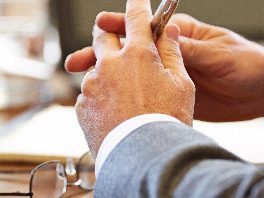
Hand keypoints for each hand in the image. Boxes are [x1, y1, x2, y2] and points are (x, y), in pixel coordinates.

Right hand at [67, 13, 263, 121]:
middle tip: (78, 62)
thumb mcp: (218, 55)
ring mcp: (167, 75)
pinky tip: (107, 104)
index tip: (101, 25)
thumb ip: (190, 50)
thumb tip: (165, 40)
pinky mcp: (171, 95)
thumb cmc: (247, 64)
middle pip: (128, 52)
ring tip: (84, 84)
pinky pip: (143, 95)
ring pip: (130, 75)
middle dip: (102, 54)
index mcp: (180, 34)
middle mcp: (169, 53)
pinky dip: (124, 98)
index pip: (143, 27)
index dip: (120, 25)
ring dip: (107, 79)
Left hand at [69, 0, 194, 156]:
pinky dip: (99, 97)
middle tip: (115, 37)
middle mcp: (110, 64)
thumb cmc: (166, 121)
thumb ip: (173, 53)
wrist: (142, 157)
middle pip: (102, 36)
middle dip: (108, 33)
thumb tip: (170, 32)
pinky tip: (114, 112)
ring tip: (123, 94)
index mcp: (138, 54)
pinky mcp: (81, 105)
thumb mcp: (182, 85)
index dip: (137, 4)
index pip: (136, 17)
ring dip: (105, 72)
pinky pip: (89, 94)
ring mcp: (92, 85)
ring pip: (95, 68)